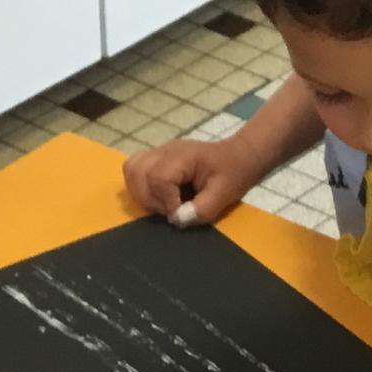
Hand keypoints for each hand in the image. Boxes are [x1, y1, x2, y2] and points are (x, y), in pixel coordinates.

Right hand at [123, 136, 258, 226]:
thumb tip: (177, 220)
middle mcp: (165, 150)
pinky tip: (157, 197)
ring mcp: (159, 152)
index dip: (165, 200)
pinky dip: (139, 186)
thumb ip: (202, 209)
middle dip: (149, 198)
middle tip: (169, 209)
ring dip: (140, 192)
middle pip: (137, 171)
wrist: (239, 155)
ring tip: (161, 204)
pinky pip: (134, 169)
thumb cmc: (234, 173)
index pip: (158, 177)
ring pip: (131, 168)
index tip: (179, 212)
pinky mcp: (156, 158)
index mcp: (183, 156)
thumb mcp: (224, 194)